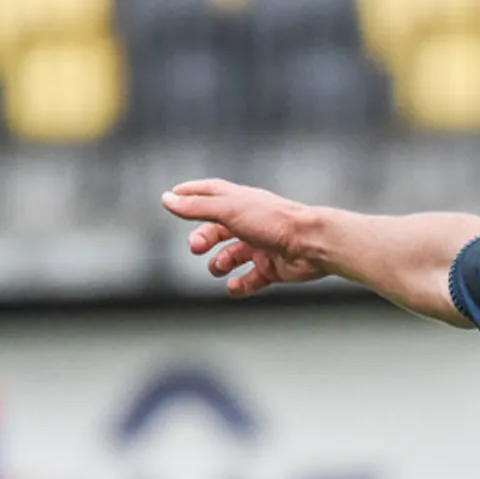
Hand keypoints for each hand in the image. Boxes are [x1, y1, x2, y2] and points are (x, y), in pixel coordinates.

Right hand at [161, 179, 327, 296]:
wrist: (311, 244)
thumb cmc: (273, 221)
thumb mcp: (228, 210)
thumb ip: (197, 206)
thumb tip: (167, 199)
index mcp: (241, 202)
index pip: (212, 193)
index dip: (191, 194)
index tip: (172, 196)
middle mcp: (251, 222)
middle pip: (216, 230)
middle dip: (202, 239)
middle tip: (195, 247)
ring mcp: (262, 246)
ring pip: (231, 256)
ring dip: (220, 263)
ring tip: (220, 266)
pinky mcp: (272, 268)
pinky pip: (250, 279)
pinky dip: (239, 285)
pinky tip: (234, 285)